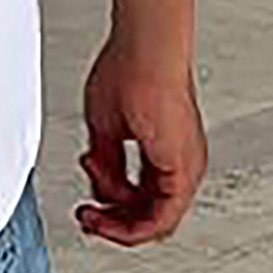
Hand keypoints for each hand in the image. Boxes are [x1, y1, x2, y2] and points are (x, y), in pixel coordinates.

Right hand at [76, 35, 207, 247]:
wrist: (146, 49)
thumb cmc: (129, 69)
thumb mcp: (106, 128)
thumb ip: (107, 165)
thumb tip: (103, 188)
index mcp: (166, 152)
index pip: (143, 199)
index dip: (111, 209)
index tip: (87, 208)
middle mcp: (180, 163)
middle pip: (151, 216)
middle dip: (113, 222)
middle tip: (87, 219)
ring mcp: (186, 167)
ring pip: (158, 221)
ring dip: (120, 223)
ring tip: (91, 213)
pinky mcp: (183, 169)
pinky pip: (163, 216)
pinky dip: (133, 221)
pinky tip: (107, 209)